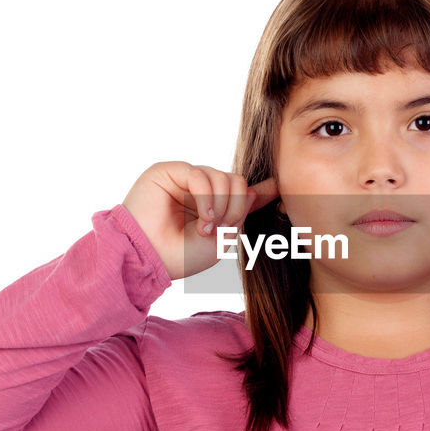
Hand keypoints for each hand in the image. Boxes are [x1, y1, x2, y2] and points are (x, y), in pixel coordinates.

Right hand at [121, 162, 279, 280]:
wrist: (150, 259)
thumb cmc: (181, 255)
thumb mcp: (221, 239)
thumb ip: (240, 213)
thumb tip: (256, 189)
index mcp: (212, 205)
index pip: (239, 191)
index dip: (261, 189)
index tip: (279, 186)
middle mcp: (199, 189)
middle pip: (237, 182)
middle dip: (238, 207)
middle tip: (223, 228)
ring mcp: (184, 178)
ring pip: (223, 177)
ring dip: (222, 206)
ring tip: (207, 228)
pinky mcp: (169, 171)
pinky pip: (201, 175)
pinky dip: (206, 199)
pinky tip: (202, 220)